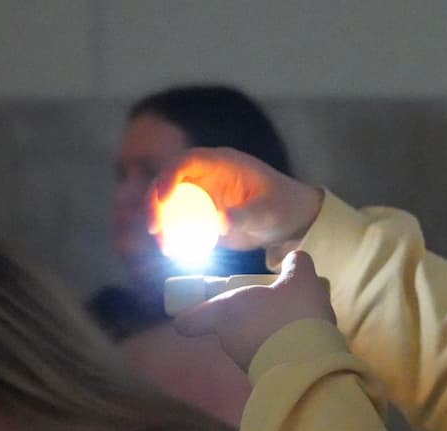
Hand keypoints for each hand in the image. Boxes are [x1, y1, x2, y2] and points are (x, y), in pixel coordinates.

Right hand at [152, 147, 322, 257]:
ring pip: (170, 205)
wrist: (292, 223)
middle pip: (169, 182)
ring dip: (161, 224)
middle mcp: (206, 176)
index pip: (186, 161)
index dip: (169, 175)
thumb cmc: (284, 206)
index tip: (163, 198)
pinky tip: (173, 253)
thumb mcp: (268, 211)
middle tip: (155, 228)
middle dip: (156, 203)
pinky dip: (173, 237)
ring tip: (164, 247)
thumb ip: (245, 215)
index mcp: (221, 163)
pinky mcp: (202, 217)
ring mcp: (202, 196)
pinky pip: (180, 225)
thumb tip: (219, 222)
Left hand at [173, 250, 335, 370]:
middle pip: (229, 327)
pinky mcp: (264, 378)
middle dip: (249, 317)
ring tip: (298, 325)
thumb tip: (295, 258)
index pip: (189, 320)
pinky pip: (269, 358)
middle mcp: (228, 340)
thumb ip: (296, 264)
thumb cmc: (293, 315)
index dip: (190, 314)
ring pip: (250, 343)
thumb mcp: (301, 280)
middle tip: (273, 307)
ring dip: (268, 334)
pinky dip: (282, 350)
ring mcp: (244, 362)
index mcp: (225, 312)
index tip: (202, 308)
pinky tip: (305, 343)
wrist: (309, 367)